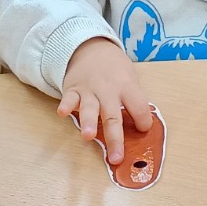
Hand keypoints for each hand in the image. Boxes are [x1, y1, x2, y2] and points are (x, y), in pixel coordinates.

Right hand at [59, 38, 151, 164]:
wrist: (91, 48)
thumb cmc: (115, 70)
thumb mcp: (130, 79)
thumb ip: (133, 101)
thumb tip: (140, 127)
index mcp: (127, 87)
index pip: (139, 107)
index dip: (143, 120)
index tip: (142, 129)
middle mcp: (109, 90)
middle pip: (113, 116)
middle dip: (115, 138)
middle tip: (116, 157)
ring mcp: (89, 90)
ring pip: (90, 109)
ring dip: (89, 122)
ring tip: (88, 136)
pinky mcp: (73, 90)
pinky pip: (69, 98)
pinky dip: (65, 105)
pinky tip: (63, 113)